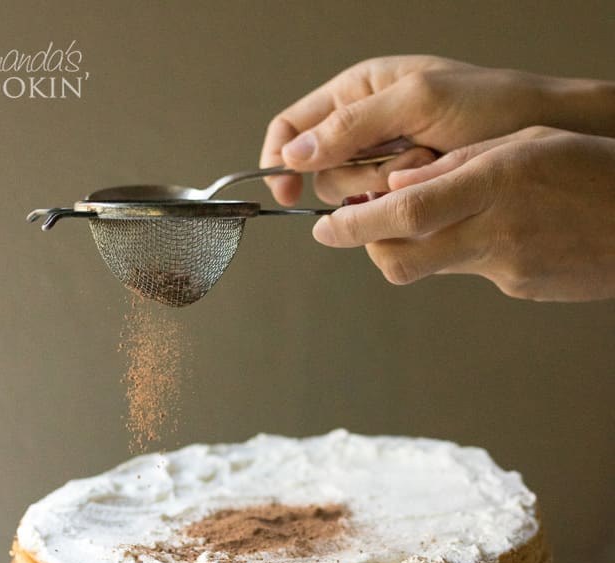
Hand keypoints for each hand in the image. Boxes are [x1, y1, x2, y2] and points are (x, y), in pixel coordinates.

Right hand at [260, 55, 614, 206]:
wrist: (539, 136)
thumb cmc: (490, 105)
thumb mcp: (418, 101)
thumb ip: (354, 124)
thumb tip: (295, 153)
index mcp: (359, 92)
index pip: (293, 126)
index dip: (280, 160)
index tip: (286, 192)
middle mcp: (365, 129)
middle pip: (321, 172)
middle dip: (356, 175)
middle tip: (401, 162)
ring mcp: (385, 165)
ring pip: (350, 198)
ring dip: (385, 190)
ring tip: (428, 167)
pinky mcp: (404, 194)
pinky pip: (379, 214)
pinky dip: (400, 207)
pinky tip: (430, 188)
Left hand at [310, 127, 614, 301]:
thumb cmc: (590, 168)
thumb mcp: (524, 142)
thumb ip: (454, 166)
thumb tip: (395, 186)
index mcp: (493, 183)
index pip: (403, 212)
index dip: (354, 226)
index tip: (324, 228)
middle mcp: (494, 231)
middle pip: (401, 256)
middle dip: (369, 246)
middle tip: (358, 227)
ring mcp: (506, 268)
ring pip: (430, 268)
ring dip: (413, 247)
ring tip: (438, 217)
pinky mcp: (519, 288)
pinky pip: (472, 273)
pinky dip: (464, 253)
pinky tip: (497, 231)